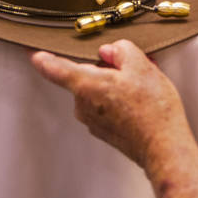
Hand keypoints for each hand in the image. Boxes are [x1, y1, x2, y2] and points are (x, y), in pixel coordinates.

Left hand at [30, 40, 191, 168]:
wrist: (163, 146)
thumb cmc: (152, 108)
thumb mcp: (141, 65)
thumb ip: (121, 50)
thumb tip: (109, 52)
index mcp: (86, 85)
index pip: (55, 68)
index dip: (43, 59)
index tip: (33, 54)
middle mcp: (83, 105)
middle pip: (86, 77)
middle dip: (107, 69)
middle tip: (133, 68)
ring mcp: (93, 121)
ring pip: (99, 92)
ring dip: (117, 85)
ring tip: (144, 88)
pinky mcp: (104, 132)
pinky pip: (107, 107)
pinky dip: (121, 101)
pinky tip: (142, 103)